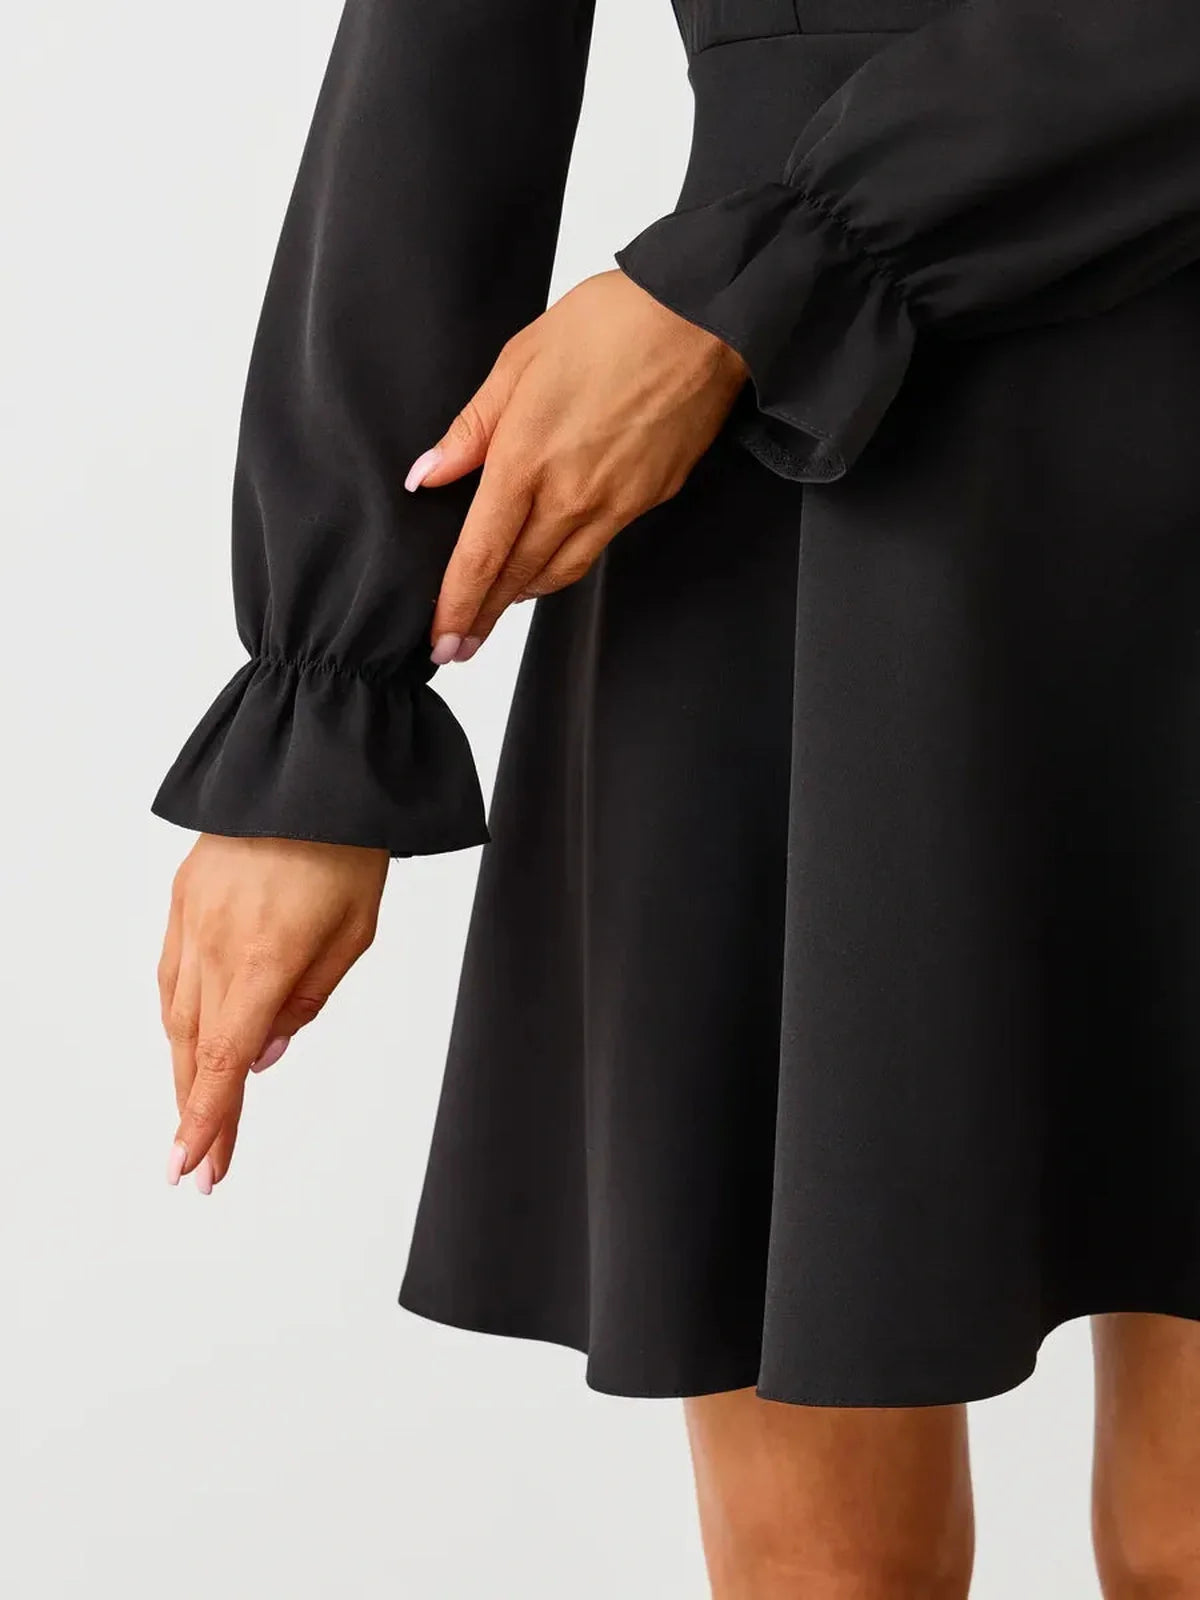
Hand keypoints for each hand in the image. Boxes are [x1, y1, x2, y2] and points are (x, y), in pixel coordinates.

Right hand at [157, 835, 387, 1190]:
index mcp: (263, 960)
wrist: (309, 768)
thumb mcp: (354, 933)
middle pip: (194, 1049)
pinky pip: (172, 971)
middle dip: (195, 1112)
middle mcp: (215, 945)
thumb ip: (307, 1000)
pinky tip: (188, 1034)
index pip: (223, 1064)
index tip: (193, 1169)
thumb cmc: (347, 846)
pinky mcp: (184, 896)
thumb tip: (267, 1053)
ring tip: (197, 1109)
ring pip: (176, 1012)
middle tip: (200, 1163)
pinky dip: (179, 1013)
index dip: (207, 1122)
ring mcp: (192, 919)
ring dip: (184, 1067)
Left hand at [405, 270, 747, 662]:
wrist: (703, 318)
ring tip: (495, 608)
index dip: (457, 605)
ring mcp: (616, 504)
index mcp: (526, 460)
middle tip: (457, 646)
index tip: (441, 641)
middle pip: (517, 579)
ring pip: (559, 572)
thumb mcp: (518, 360)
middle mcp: (571, 496)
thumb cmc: (611, 322)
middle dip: (482, 617)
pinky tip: (547, 561)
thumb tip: (425, 476)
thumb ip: (470, 429)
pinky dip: (563, 564)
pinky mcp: (650, 499)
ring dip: (522, 596)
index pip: (480, 556)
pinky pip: (596, 546)